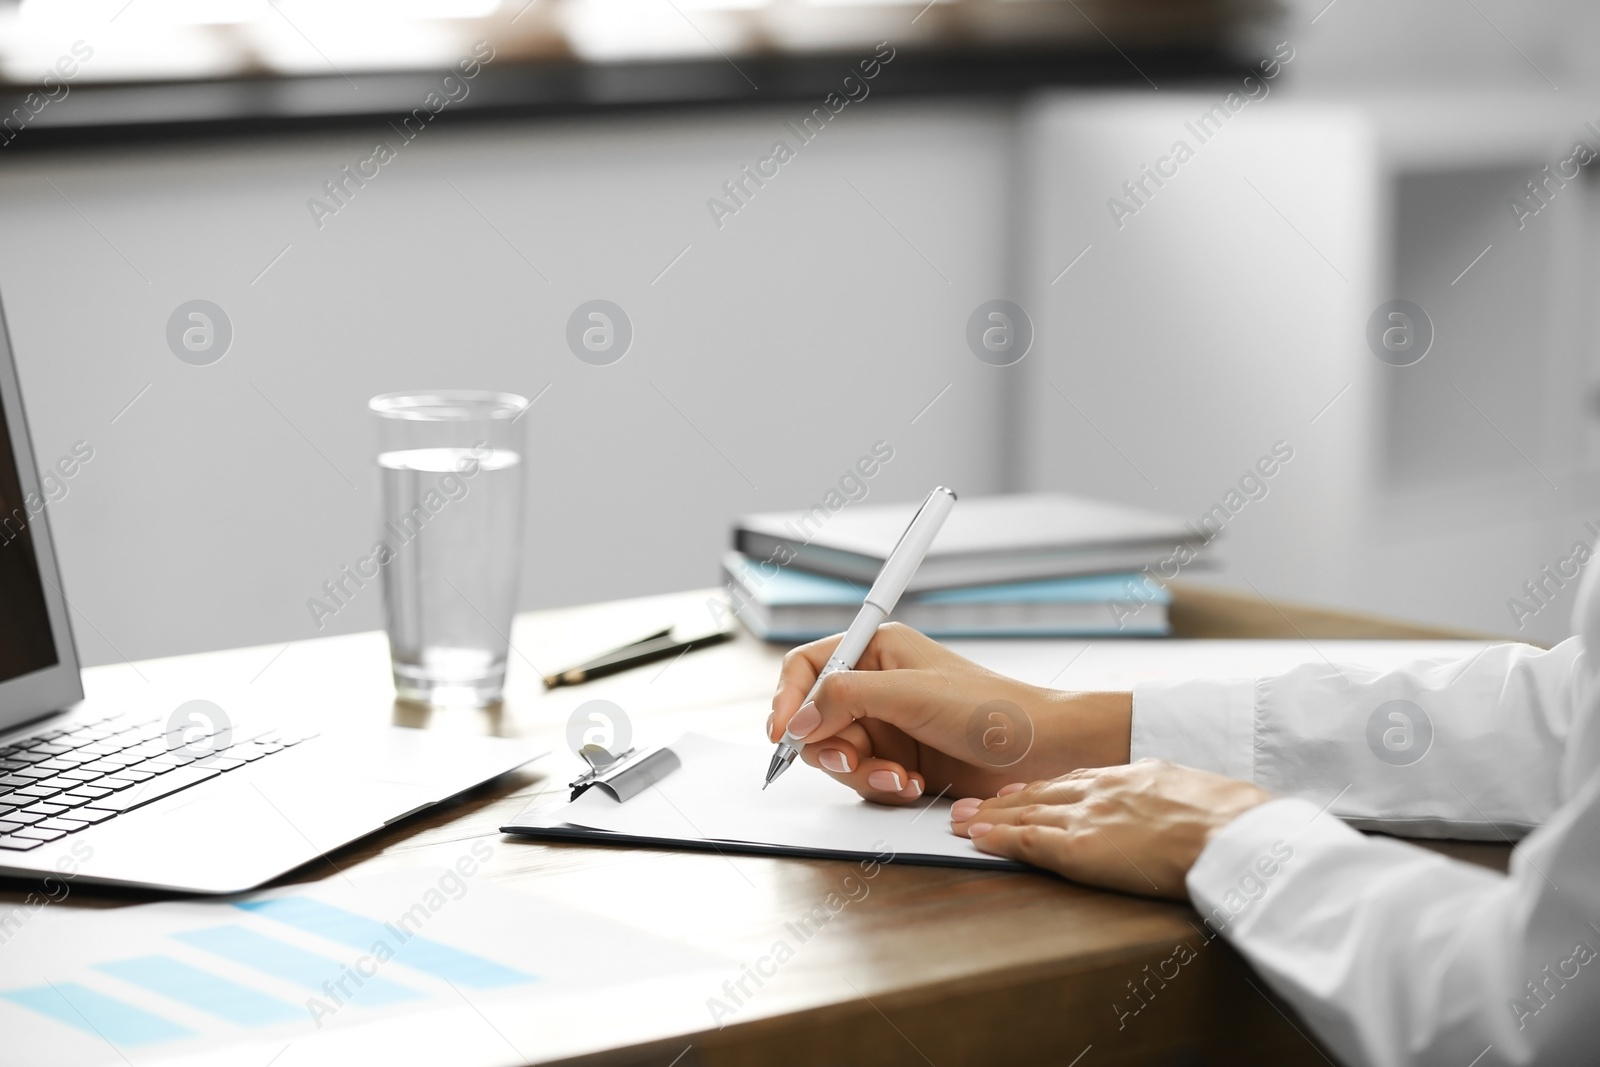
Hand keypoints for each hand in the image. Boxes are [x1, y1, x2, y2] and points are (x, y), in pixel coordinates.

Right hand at [767, 622, 1130, 804]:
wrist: (1040, 751)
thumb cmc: (990, 709)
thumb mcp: (909, 694)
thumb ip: (844, 699)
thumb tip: (795, 720)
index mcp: (876, 651)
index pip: (807, 668)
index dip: (786, 700)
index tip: (782, 733)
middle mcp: (876, 686)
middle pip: (815, 720)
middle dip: (831, 747)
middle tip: (851, 761)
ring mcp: (887, 726)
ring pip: (837, 756)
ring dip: (861, 773)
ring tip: (896, 777)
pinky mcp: (900, 760)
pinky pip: (865, 780)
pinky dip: (881, 787)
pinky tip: (910, 785)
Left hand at [948, 760, 1272, 897]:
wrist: (1236, 834)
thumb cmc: (1235, 821)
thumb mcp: (1199, 794)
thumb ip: (1173, 798)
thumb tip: (1178, 806)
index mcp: (1135, 775)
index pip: (1077, 780)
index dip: (1044, 787)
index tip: (1020, 791)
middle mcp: (1104, 789)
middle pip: (1042, 793)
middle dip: (1005, 800)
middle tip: (974, 803)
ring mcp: (1089, 816)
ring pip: (1026, 814)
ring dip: (990, 818)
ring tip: (960, 821)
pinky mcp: (1080, 848)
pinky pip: (1029, 842)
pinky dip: (999, 839)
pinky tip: (977, 840)